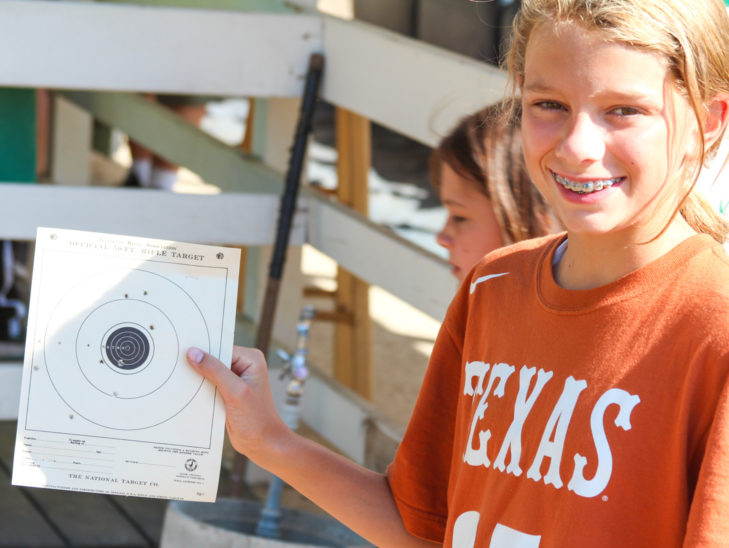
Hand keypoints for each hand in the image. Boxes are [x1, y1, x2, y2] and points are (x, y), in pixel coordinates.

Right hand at [186, 345, 286, 460]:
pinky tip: (185, 393)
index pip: (220, 347)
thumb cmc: (256, 419)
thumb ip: (215, 371)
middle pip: (213, 359)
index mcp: (251, 359)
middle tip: (174, 366)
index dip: (202, 351)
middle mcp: (243, 365)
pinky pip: (208, 385)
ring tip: (176, 380)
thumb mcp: (235, 392)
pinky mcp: (227, 392)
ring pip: (208, 373)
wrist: (262, 444)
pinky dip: (198, 389)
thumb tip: (193, 353)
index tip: (180, 352)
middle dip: (197, 364)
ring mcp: (234, 379)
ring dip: (195, 378)